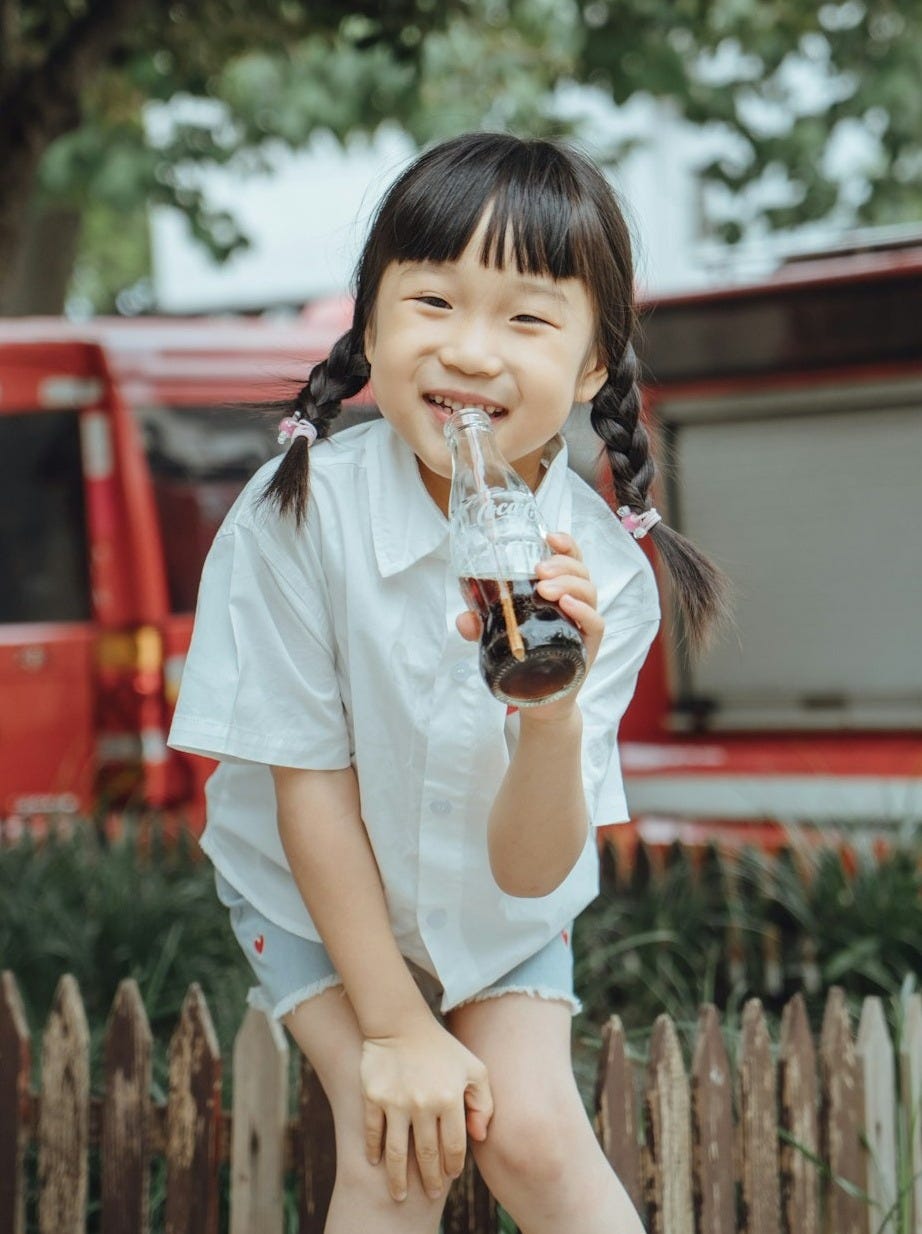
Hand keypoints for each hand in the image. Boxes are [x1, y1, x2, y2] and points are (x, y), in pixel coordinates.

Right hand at [360, 1016, 492, 1202]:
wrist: (401, 1023)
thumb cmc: (442, 1047)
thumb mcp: (473, 1068)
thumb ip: (483, 1102)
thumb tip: (479, 1137)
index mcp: (450, 1099)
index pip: (453, 1146)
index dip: (452, 1166)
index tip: (450, 1176)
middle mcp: (423, 1104)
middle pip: (426, 1155)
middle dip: (430, 1180)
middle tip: (431, 1193)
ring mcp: (396, 1102)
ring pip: (397, 1153)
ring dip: (399, 1178)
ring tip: (400, 1195)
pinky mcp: (374, 1097)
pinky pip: (373, 1133)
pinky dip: (374, 1152)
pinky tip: (376, 1164)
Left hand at [456, 531, 603, 705]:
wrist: (539, 700)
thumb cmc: (524, 658)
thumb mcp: (496, 636)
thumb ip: (479, 624)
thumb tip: (464, 618)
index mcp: (559, 591)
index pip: (570, 560)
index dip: (564, 544)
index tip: (549, 536)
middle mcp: (576, 603)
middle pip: (580, 571)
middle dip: (561, 564)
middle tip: (539, 570)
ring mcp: (583, 624)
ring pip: (589, 592)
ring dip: (568, 584)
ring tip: (545, 589)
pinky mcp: (588, 646)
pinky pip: (595, 623)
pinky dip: (583, 611)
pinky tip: (566, 605)